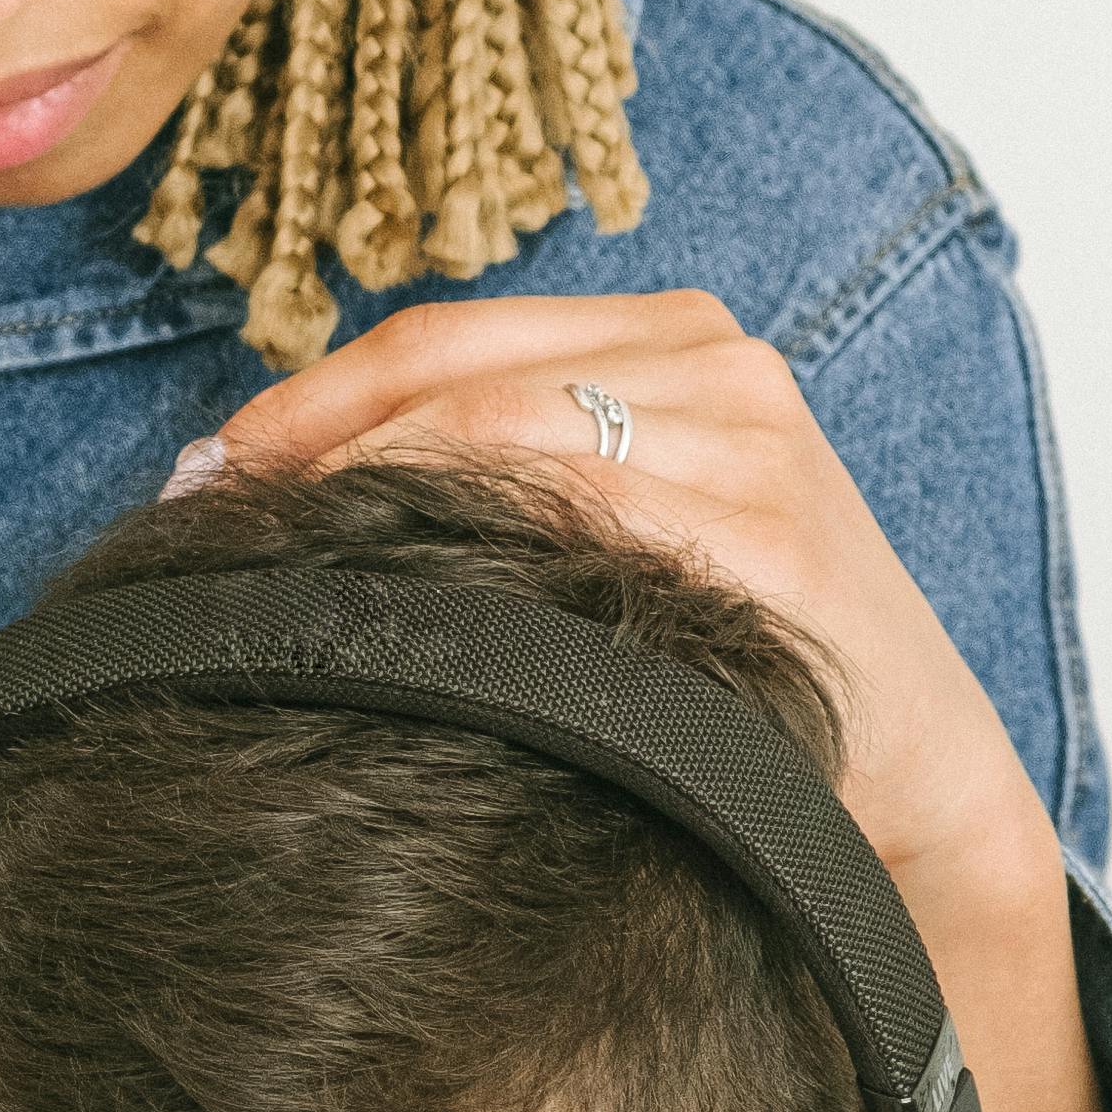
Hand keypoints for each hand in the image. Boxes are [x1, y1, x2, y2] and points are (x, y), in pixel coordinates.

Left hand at [209, 289, 1111, 1111]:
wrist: (908, 774)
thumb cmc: (723, 656)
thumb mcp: (620, 533)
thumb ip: (491, 480)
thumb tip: (258, 483)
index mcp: (672, 337)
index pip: (442, 337)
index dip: (307, 398)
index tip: (204, 471)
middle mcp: (719, 368)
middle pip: (456, 379)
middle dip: (316, 452)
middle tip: (211, 532)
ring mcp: (754, 448)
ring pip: (506, 439)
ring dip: (376, 502)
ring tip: (288, 578)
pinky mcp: (772, 543)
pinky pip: (585, 527)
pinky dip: (481, 563)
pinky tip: (411, 622)